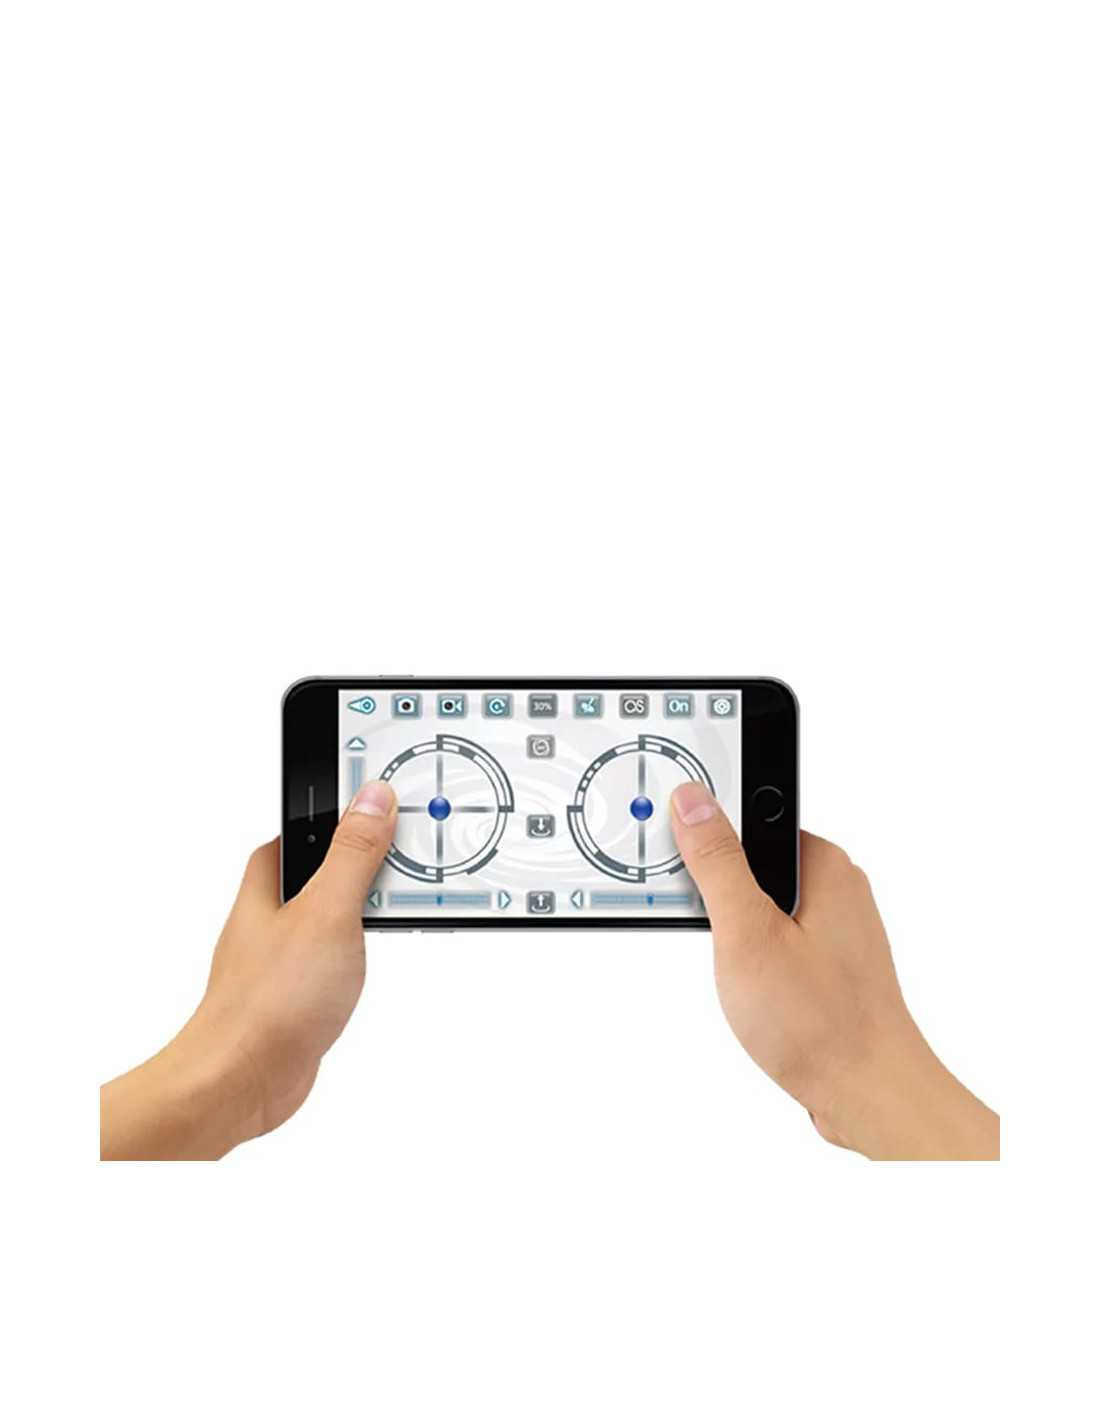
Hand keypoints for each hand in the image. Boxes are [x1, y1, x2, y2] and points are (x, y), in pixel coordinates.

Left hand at [100, 780, 396, 1159]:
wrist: (241, 1081)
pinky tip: (382, 952)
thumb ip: (353, 854)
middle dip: (374, 856)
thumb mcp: (327, 912)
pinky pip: (343, 944)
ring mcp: (289, 942)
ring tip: (408, 900)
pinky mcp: (303, 980)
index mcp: (272, 874)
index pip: (316, 818)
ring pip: (342, 903)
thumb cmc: (268, 1000)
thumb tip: (373, 798)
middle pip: (335, 858)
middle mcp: (276, 904)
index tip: (397, 795)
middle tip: (415, 851)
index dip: (355, 805)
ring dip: (373, 902)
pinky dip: (367, 943)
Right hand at [670, 783, 998, 1159]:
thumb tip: (694, 802)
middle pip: (752, 862)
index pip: (753, 818)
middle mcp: (836, 889)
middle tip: (706, 927)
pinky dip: (751, 958)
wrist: (871, 1097)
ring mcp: (834, 929)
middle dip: (717, 892)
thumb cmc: (821, 1023)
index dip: (708, 836)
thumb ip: (718, 863)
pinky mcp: (827, 965)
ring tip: (733, 969)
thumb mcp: (748, 933)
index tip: (681, 862)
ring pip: (761, 905)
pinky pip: (775, 939)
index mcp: (824, 865)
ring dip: (732, 930)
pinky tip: (748, 991)